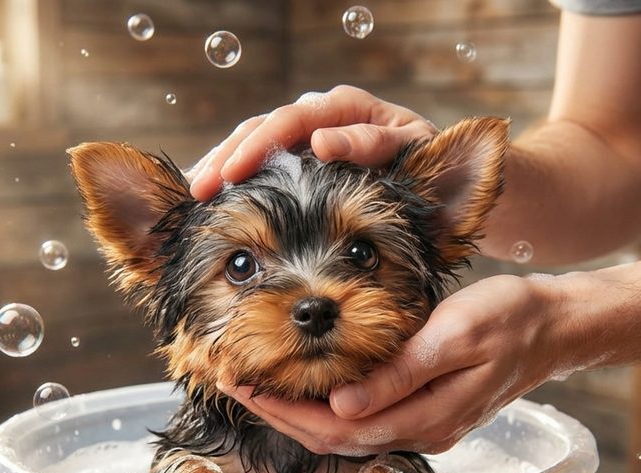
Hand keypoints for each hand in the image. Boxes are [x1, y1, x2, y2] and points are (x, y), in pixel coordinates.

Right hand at [188, 85, 437, 199]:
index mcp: (347, 108)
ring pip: (255, 143)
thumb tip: (321, 141)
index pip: (291, 120)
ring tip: (197, 192)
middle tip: (201, 189)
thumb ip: (373, 144)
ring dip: (224, 166)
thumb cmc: (431, 171)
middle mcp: (322, 117)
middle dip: (228, 157)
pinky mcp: (302, 162)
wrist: (443, 188)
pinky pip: (262, 164)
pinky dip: (235, 177)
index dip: (258, 146)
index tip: (232, 174)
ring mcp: (309, 138)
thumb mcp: (411, 153)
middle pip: (262, 128)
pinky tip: (211, 196)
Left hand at [220, 275, 576, 455]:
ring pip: (344, 432)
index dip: (283, 410)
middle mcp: (418, 430)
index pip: (335, 428)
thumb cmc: (509, 320)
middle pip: (331, 438)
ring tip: (256, 383)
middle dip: (277, 413)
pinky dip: (325, 406)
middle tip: (232, 380)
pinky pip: (363, 419)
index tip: (242, 381)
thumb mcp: (455, 335)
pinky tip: (307, 384)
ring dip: (297, 412)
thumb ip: (400, 374)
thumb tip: (342, 406)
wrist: (556, 326)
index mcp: (423, 416)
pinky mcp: (425, 410)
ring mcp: (422, 423)